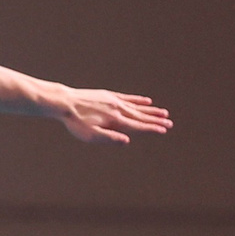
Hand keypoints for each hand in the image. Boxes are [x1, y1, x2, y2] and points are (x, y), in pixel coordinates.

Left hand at [55, 86, 171, 144]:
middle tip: (170, 123)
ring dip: (151, 110)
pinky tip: (147, 101)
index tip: (164, 130)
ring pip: (137, 106)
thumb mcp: (90, 134)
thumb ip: (109, 138)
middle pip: (141, 116)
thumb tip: (127, 141)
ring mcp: (114, 100)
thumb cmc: (75, 122)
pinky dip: (138, 100)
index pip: (138, 126)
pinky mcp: (108, 95)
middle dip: (156, 120)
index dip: (151, 128)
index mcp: (115, 120)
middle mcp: (118, 109)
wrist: (64, 102)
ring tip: (164, 112)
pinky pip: (128, 98)